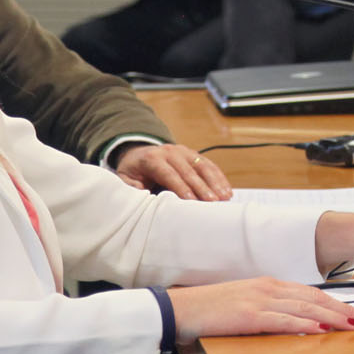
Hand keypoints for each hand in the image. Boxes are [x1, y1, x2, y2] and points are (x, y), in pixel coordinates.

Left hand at [113, 142, 232, 200]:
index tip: (191, 200)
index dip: (180, 187)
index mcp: (152, 159)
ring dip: (215, 182)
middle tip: (213, 203)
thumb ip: (133, 190)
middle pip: (188, 171)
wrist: (138, 153)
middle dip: (202, 187)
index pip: (168, 173)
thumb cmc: (133, 172)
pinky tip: (227, 191)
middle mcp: (169, 152)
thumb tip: (145, 202)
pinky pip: (209, 165)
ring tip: (224, 198)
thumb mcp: (125, 180)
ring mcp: (184, 151)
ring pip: (202, 166)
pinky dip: (219, 178)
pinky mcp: (194, 154)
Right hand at [166, 277, 353, 338]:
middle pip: (315, 298)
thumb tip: (296, 323)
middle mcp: (269, 288)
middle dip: (344, 310)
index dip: (337, 303)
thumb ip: (271, 310)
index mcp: (269, 285)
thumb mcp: (246, 304)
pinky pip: (283, 320)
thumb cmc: (212, 309)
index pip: (311, 293)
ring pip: (306, 308)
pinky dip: (305, 324)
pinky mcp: (250, 315)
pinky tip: (321, 329)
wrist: (181, 308)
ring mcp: (260, 301)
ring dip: (333, 318)